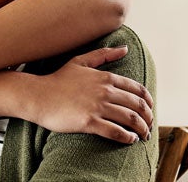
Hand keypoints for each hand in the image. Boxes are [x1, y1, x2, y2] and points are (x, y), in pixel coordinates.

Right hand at [28, 46, 153, 143]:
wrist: (37, 95)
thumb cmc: (57, 80)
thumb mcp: (81, 62)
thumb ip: (104, 54)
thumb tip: (125, 48)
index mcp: (106, 77)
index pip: (138, 90)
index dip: (148, 102)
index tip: (150, 110)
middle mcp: (105, 91)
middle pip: (138, 106)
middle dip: (148, 118)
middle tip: (149, 126)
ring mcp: (97, 107)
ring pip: (130, 119)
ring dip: (141, 129)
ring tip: (143, 135)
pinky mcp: (89, 122)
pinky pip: (115, 131)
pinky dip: (127, 137)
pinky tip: (130, 140)